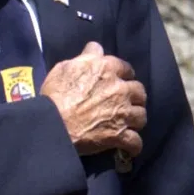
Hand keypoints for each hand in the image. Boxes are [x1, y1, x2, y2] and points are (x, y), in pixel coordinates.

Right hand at [41, 42, 146, 157]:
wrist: (52, 124)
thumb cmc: (55, 95)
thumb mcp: (66, 68)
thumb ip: (86, 57)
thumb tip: (96, 47)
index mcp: (108, 69)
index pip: (127, 68)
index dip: (125, 75)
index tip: (121, 81)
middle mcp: (120, 89)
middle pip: (140, 92)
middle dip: (135, 98)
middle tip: (126, 103)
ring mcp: (122, 113)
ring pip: (142, 116)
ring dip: (136, 120)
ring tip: (128, 123)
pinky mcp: (119, 134)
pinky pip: (136, 142)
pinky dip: (133, 145)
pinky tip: (130, 146)